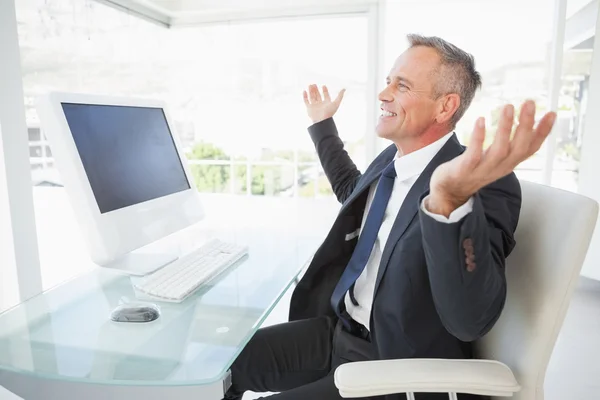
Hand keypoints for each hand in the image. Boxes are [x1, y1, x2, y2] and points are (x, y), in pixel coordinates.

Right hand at [303, 84, 345, 123]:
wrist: (322, 120)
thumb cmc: (329, 112)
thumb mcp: (336, 102)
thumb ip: (340, 96)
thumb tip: (344, 89)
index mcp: (327, 103)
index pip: (326, 95)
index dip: (325, 90)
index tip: (324, 85)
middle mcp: (320, 104)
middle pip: (318, 95)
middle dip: (316, 90)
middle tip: (314, 84)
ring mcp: (314, 106)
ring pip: (312, 97)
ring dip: (311, 91)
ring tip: (310, 85)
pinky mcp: (309, 108)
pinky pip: (306, 101)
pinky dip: (305, 96)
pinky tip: (304, 91)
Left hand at [427, 100, 556, 216]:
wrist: (449, 192)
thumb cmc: (473, 169)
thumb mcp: (496, 158)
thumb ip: (510, 144)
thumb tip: (527, 124)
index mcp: (509, 163)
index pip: (531, 149)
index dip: (543, 133)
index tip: (552, 113)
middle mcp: (500, 167)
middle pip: (519, 147)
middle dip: (526, 125)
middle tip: (530, 103)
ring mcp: (482, 170)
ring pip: (500, 150)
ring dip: (505, 128)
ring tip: (509, 107)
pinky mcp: (465, 169)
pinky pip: (474, 154)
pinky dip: (478, 137)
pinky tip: (481, 120)